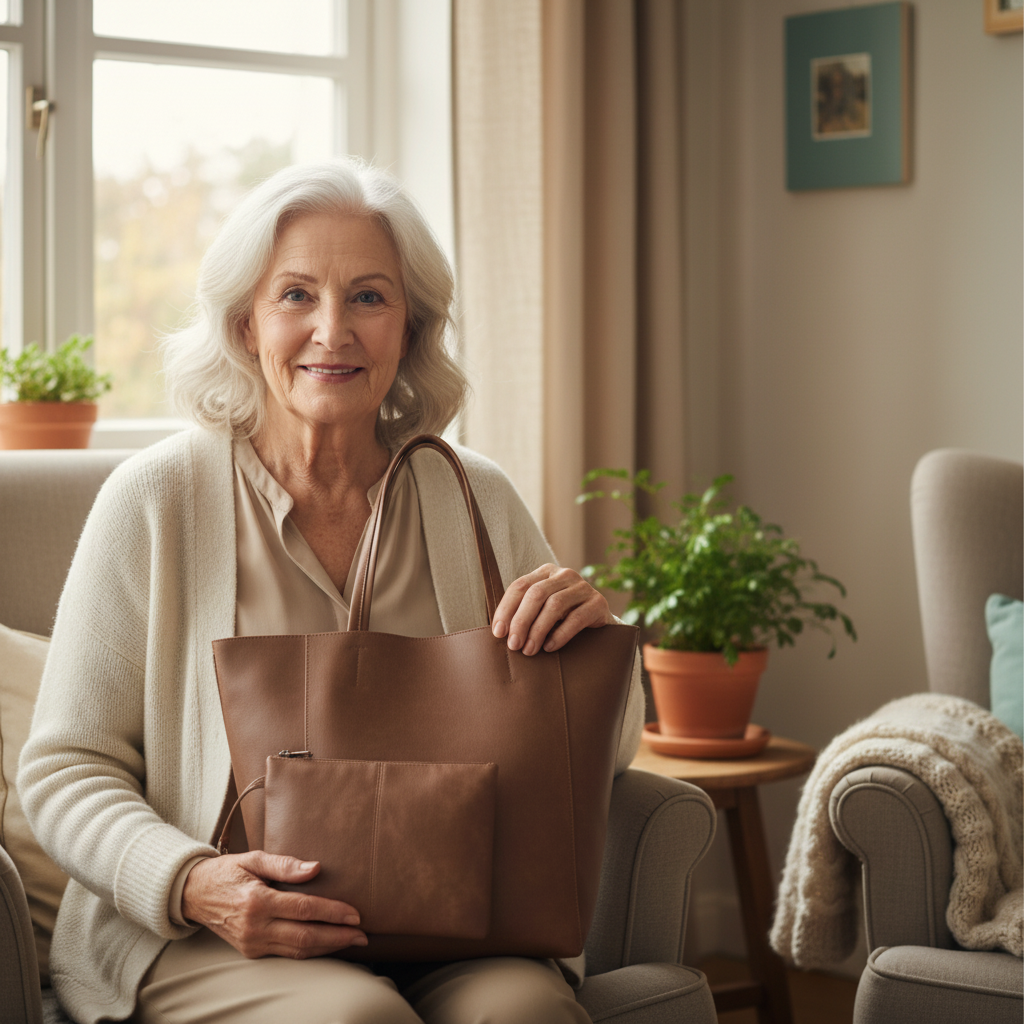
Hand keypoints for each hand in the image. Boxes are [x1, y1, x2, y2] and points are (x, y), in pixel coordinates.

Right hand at [181, 851, 366, 958]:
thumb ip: (285, 864)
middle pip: (305, 936)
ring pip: (297, 950)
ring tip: (351, 941)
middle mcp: (254, 927)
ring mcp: (252, 943)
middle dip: (337, 937)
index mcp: (257, 901)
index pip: (304, 909)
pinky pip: (286, 954)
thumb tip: (315, 868)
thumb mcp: (253, 858)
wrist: (192, 894)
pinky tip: (327, 944)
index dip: (332, 913)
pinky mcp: (251, 952)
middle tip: (362, 934)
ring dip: (327, 948)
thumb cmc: (226, 871)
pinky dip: (309, 950)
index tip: (354, 913)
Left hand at [491, 563, 614, 655]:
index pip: (520, 586)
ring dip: (538, 630)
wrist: (600, 627)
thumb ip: (524, 614)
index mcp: (546, 573)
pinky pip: (576, 618)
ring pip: (554, 604)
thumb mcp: (541, 612)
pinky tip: (550, 647)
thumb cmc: (562, 621)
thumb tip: (499, 631)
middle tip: (513, 645)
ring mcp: (583, 587)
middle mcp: (565, 575)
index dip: (506, 609)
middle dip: (521, 621)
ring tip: (529, 650)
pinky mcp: (598, 603)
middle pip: (536, 594)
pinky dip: (560, 634)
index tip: (498, 633)